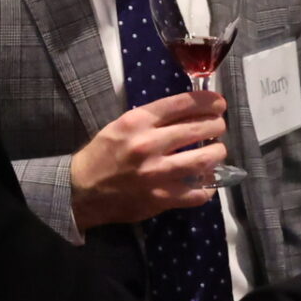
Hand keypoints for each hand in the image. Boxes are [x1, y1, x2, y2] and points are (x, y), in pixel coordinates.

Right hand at [69, 92, 227, 229]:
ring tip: (217, 151)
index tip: (219, 103)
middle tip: (219, 127)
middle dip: (216, 125)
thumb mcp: (122, 125)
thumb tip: (189, 113)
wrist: (81, 190)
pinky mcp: (161, 199)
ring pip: (204, 160)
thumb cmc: (103, 155)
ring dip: (217, 153)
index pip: (182, 104)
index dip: (207, 101)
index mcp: (137, 122)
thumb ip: (153, 119)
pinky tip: (208, 181)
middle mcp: (148, 145)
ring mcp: (156, 174)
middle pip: (197, 129)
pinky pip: (197, 192)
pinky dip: (208, 186)